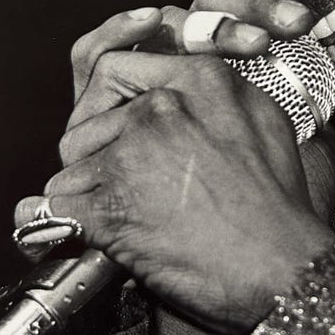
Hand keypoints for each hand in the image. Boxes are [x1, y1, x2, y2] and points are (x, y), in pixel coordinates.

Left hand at [15, 0, 334, 331]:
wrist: (278, 267)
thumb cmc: (278, 205)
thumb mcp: (265, 119)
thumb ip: (219, 95)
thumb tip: (190, 95)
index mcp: (199, 79)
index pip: (117, 68)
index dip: (110, 102)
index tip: (113, 126)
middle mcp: (160, 108)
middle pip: (89, 119)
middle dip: (96, 151)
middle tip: (124, 181)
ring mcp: (130, 154)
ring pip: (72, 163)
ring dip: (89, 189)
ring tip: (127, 213)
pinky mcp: (108, 203)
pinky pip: (55, 205)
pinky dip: (67, 223)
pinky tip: (92, 231)